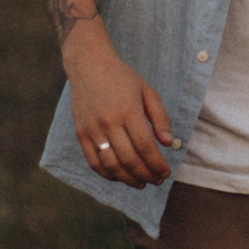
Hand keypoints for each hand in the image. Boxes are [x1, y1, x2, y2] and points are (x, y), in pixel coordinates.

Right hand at [67, 28, 173, 186]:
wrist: (89, 65)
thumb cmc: (123, 78)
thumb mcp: (147, 91)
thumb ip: (160, 117)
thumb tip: (168, 143)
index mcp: (128, 111)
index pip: (145, 146)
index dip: (157, 164)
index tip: (166, 173)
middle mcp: (109, 122)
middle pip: (129, 159)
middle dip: (146, 174)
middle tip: (157, 181)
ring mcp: (92, 129)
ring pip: (111, 165)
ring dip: (127, 179)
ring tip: (141, 183)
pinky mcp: (80, 133)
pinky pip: (93, 161)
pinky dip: (107, 174)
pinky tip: (119, 177)